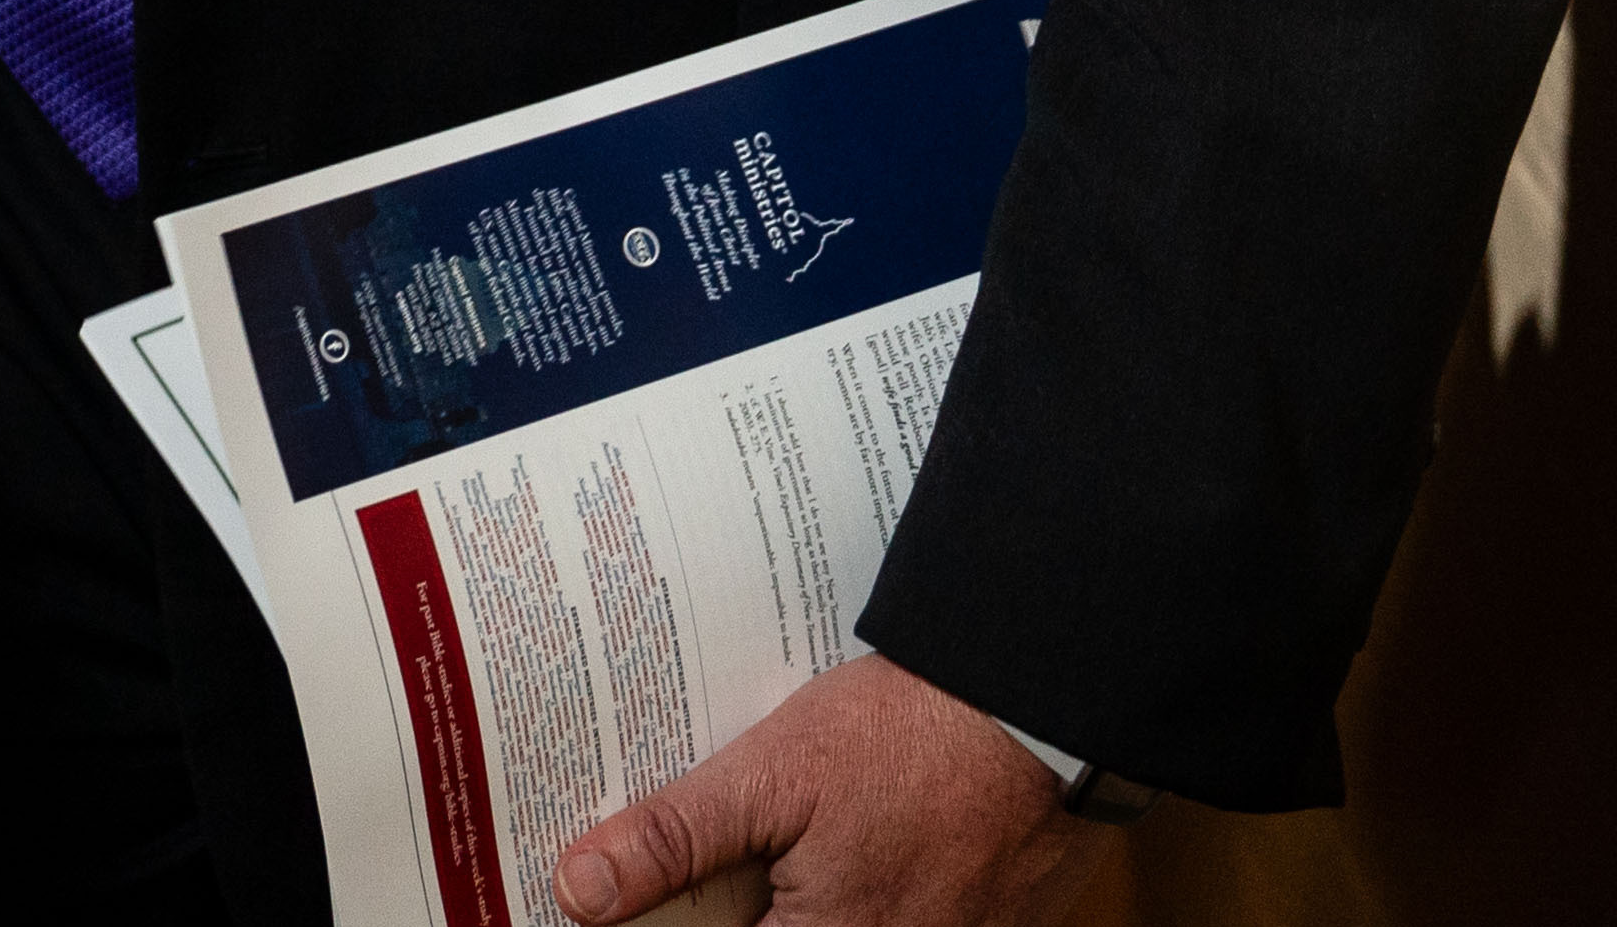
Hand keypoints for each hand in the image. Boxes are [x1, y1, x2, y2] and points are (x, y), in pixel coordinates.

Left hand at [555, 655, 1093, 926]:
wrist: (1037, 712)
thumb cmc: (912, 737)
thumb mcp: (774, 773)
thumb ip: (677, 838)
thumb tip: (579, 891)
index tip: (623, 908)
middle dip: (728, 908)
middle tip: (684, 874)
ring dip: (782, 900)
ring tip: (760, 855)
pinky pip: (878, 921)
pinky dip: (834, 898)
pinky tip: (813, 857)